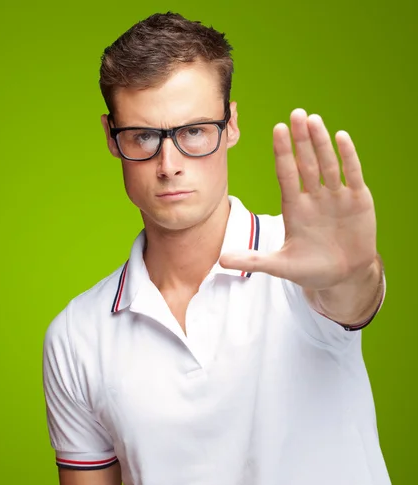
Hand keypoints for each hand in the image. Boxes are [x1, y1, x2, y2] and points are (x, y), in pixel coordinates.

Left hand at [219, 108, 376, 289]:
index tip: (277, 129)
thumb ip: (252, 261)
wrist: (343, 277)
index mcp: (294, 208)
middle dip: (301, 140)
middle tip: (296, 113)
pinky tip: (341, 137)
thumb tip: (219, 261)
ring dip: (321, 142)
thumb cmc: (310, 269)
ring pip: (327, 163)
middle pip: (306, 163)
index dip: (282, 153)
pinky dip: (347, 157)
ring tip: (314, 120)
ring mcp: (336, 197)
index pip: (286, 174)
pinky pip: (352, 174)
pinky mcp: (358, 201)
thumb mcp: (280, 266)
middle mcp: (314, 197)